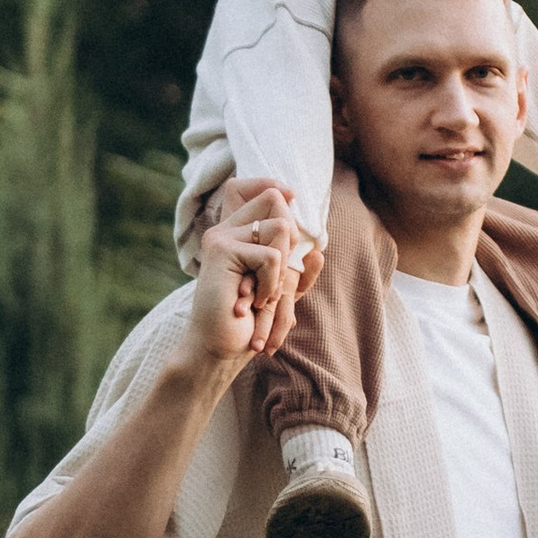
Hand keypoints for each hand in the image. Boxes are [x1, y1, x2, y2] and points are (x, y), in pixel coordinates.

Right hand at [192, 175, 311, 362]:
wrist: (219, 348)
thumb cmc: (248, 325)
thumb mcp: (282, 297)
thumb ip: (299, 275)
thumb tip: (318, 253)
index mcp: (238, 234)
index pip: (262, 190)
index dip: (279, 189)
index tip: (291, 197)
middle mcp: (227, 229)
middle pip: (276, 199)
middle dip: (290, 241)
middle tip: (273, 278)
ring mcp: (222, 236)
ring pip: (280, 227)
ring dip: (281, 267)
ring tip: (263, 293)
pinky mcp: (221, 249)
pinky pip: (270, 255)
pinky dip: (271, 283)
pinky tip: (253, 300)